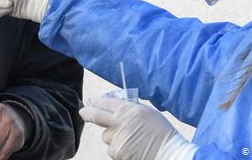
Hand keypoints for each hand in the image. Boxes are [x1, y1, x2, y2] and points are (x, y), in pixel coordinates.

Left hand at [80, 97, 194, 159]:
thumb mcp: (146, 111)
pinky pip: (112, 148)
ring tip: (129, 138)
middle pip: (95, 116)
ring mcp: (117, 138)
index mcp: (128, 109)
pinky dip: (118, 148)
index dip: (95, 101)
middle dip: (87, 112)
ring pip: (106, 135)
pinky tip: (131, 147)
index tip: (90, 100)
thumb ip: (129, 108)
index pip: (104, 102)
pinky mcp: (117, 152)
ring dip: (112, 136)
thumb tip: (114, 105)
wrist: (168, 152)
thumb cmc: (160, 131)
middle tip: (83, 112)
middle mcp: (119, 122)